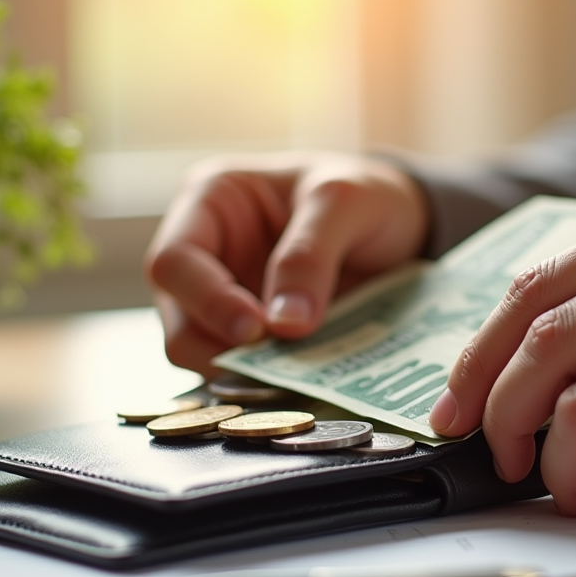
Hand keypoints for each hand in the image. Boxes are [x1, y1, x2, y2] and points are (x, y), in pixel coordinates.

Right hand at [145, 152, 428, 375]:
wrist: (401, 222)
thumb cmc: (363, 192)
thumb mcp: (344, 202)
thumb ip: (310, 255)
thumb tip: (284, 326)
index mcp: (209, 202)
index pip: (174, 261)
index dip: (207, 300)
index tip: (256, 329)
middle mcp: (205, 255)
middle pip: (179, 319)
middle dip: (222, 348)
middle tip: (277, 365)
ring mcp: (225, 301)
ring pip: (204, 355)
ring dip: (246, 372)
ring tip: (297, 377)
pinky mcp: (253, 337)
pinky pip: (244, 371)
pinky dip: (269, 383)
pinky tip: (303, 384)